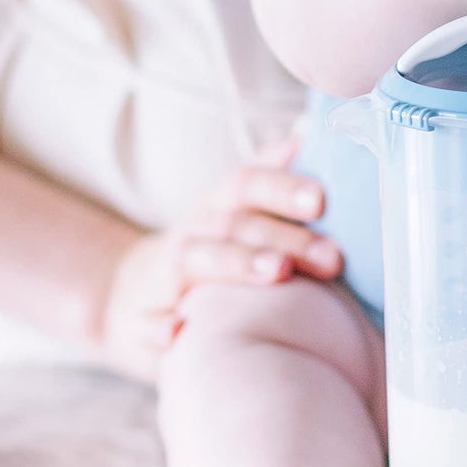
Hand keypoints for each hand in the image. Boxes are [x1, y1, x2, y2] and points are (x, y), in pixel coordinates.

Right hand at [98, 138, 340, 381]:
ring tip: (277, 272)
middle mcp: (194, 232)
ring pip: (197, 261)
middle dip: (286, 237)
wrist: (134, 293)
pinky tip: (174, 333)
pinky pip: (144, 323)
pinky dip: (157, 326)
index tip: (322, 200)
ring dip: (237, 264)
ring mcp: (166, 275)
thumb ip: (275, 176)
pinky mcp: (143, 319)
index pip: (251, 184)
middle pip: (238, 224)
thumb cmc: (215, 249)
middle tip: (332, 256)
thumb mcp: (238, 209)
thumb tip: (313, 132)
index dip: (284, 187)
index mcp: (221, 206)